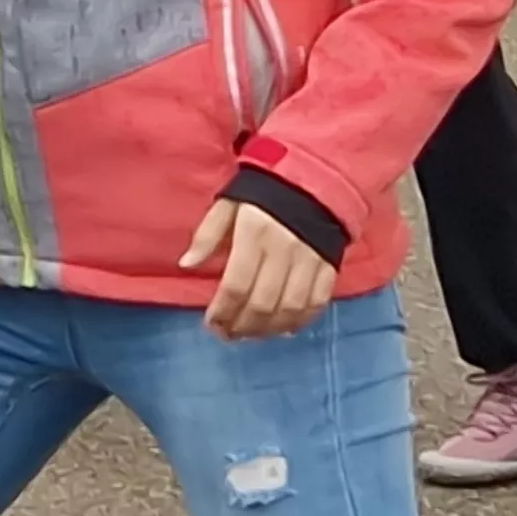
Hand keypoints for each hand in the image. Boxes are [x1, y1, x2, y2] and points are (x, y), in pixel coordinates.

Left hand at [182, 199, 337, 339]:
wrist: (314, 181)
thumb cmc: (263, 195)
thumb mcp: (228, 205)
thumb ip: (207, 235)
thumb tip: (186, 264)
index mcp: (255, 233)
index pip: (236, 284)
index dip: (222, 310)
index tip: (211, 322)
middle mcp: (284, 249)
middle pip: (262, 302)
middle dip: (242, 326)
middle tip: (228, 334)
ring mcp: (310, 259)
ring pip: (290, 308)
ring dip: (268, 329)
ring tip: (251, 334)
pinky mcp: (329, 265)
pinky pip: (316, 302)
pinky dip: (301, 321)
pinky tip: (284, 328)